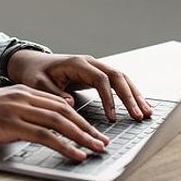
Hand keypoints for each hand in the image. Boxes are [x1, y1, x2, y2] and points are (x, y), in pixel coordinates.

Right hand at [0, 85, 110, 160]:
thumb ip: (16, 116)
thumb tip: (33, 131)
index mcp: (19, 92)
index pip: (58, 103)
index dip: (78, 117)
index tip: (92, 130)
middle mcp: (21, 96)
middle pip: (64, 111)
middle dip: (87, 127)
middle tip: (102, 141)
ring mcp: (16, 109)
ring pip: (59, 121)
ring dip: (82, 137)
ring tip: (97, 149)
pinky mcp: (10, 124)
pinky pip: (45, 136)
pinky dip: (65, 146)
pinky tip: (76, 155)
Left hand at [7, 50, 152, 121]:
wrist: (33, 64)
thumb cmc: (35, 74)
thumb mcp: (38, 84)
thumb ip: (53, 93)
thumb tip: (71, 103)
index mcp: (77, 64)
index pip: (100, 79)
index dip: (109, 98)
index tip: (113, 117)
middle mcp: (90, 63)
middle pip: (117, 76)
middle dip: (130, 97)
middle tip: (139, 116)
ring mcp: (95, 67)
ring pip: (121, 78)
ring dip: (135, 95)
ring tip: (146, 113)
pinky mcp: (97, 75)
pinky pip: (118, 83)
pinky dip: (129, 94)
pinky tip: (138, 106)